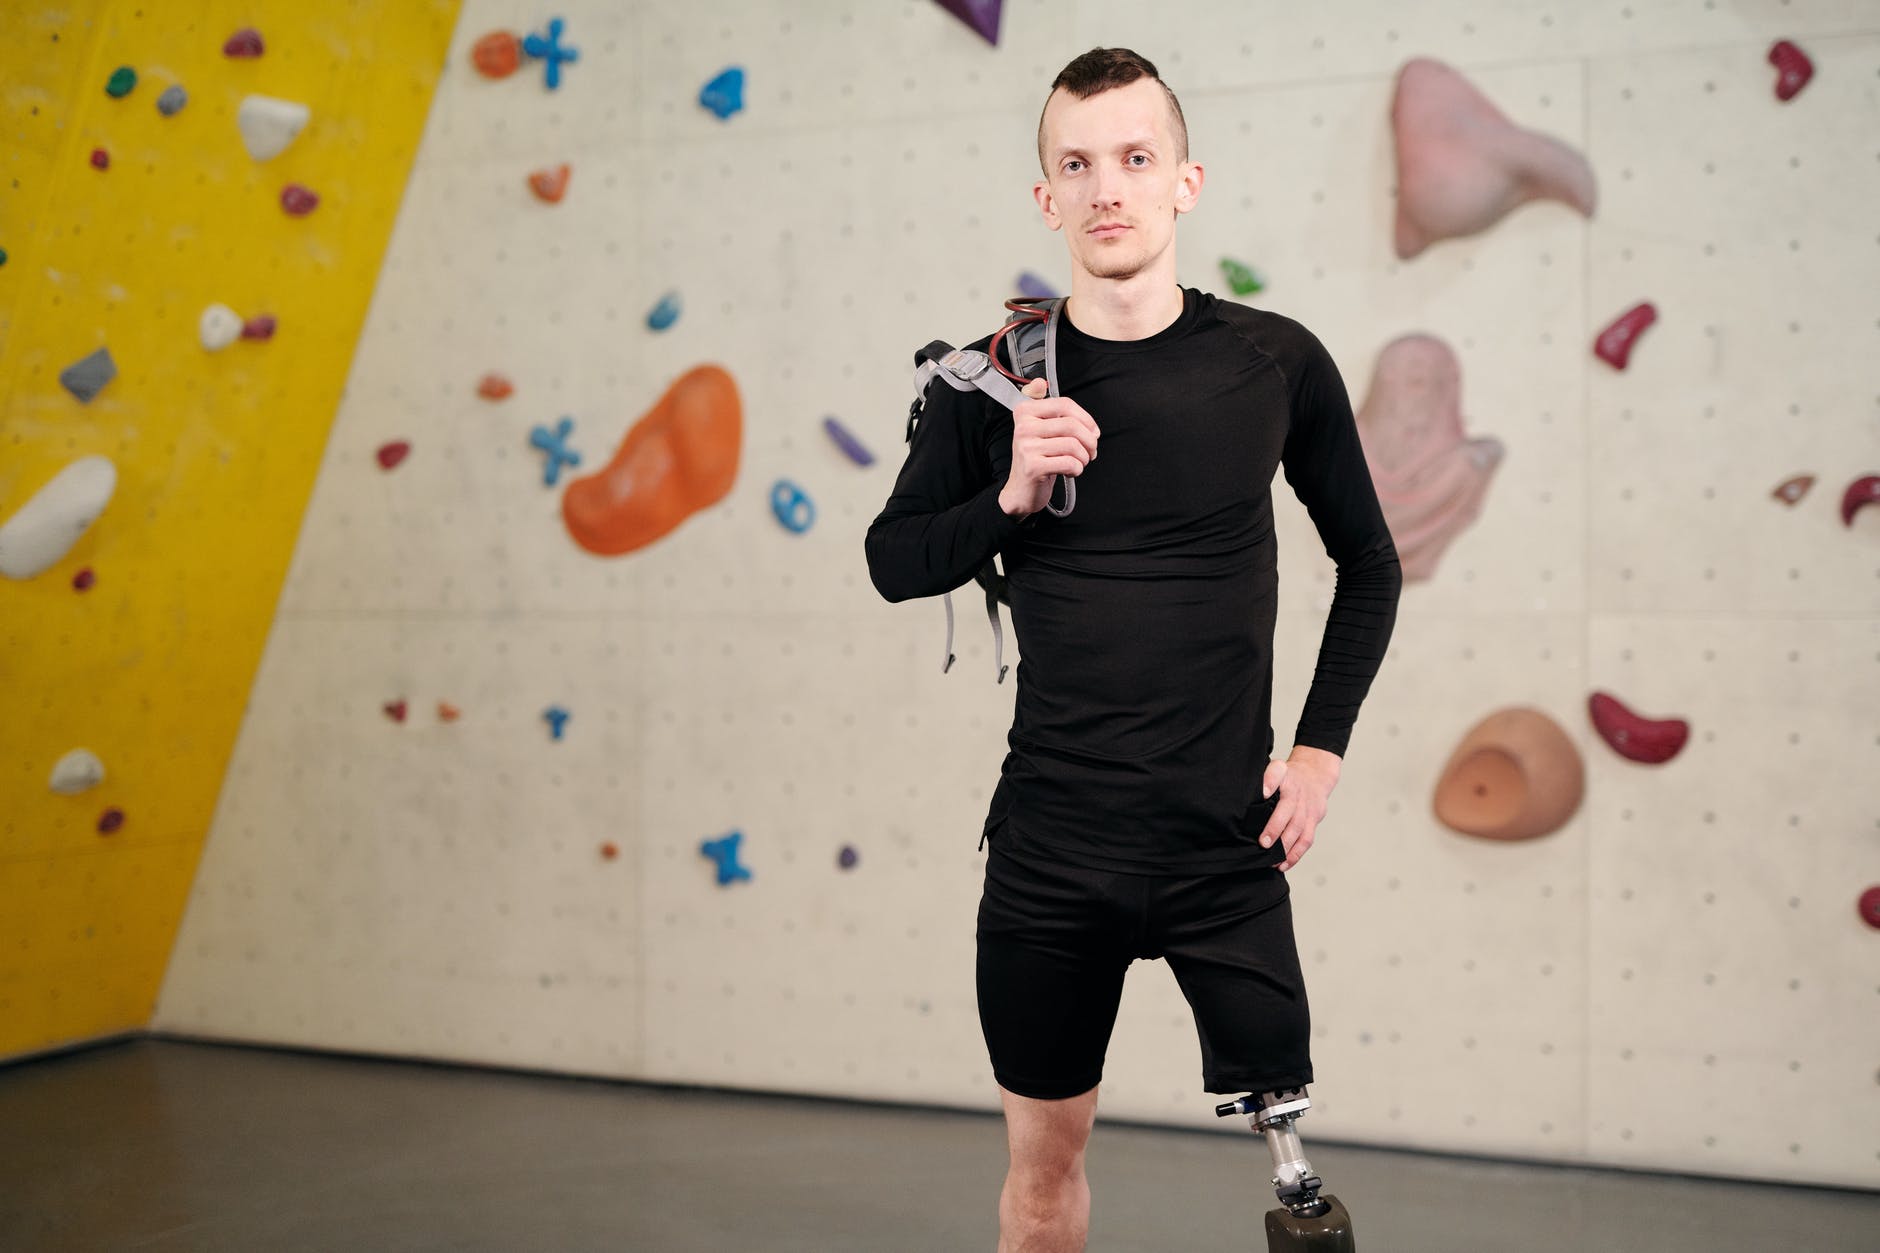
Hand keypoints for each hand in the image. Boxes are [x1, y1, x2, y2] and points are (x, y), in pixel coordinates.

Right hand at [998, 377, 1099, 516]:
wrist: (1021, 490)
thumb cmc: (1037, 458)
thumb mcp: (1039, 428)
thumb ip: (1043, 405)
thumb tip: (1040, 383)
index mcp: (1025, 412)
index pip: (1065, 404)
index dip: (1086, 419)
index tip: (1092, 432)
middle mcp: (1023, 427)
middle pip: (1072, 425)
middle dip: (1090, 441)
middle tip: (1091, 451)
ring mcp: (1026, 447)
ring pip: (1073, 445)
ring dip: (1084, 457)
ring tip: (1080, 462)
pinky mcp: (1033, 466)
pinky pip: (1069, 462)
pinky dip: (1077, 469)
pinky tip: (1071, 471)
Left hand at [1257, 745, 1341, 871]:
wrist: (1316, 775)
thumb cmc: (1291, 776)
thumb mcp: (1278, 768)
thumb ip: (1269, 776)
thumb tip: (1261, 792)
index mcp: (1288, 783)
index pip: (1278, 781)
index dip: (1270, 786)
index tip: (1262, 796)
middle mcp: (1300, 798)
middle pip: (1291, 816)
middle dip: (1277, 831)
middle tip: (1263, 844)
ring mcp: (1308, 811)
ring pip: (1300, 832)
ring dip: (1287, 849)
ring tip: (1273, 862)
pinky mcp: (1313, 822)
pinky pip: (1306, 840)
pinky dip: (1296, 854)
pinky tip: (1284, 864)